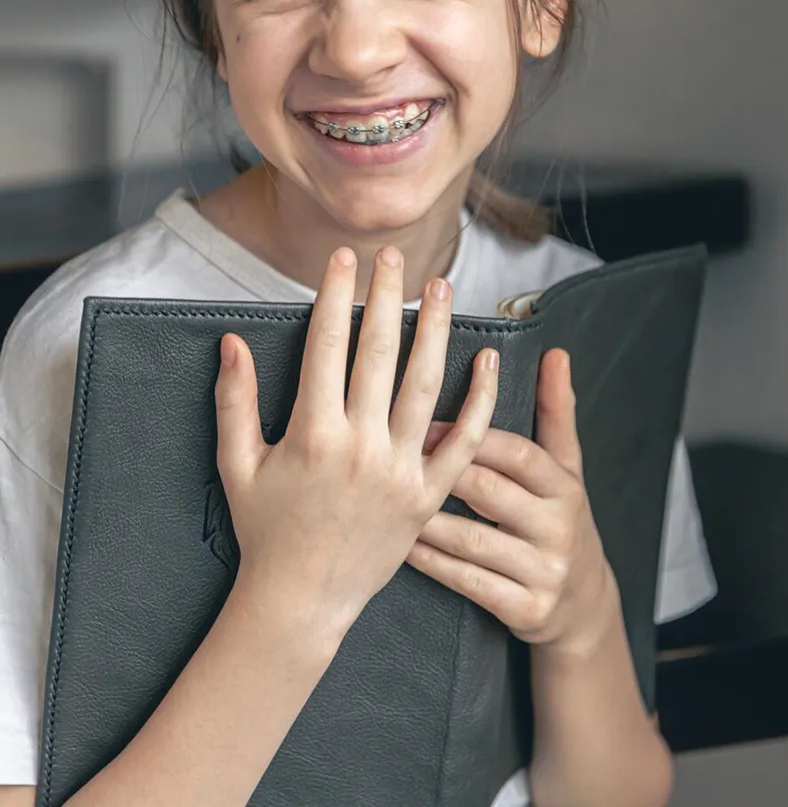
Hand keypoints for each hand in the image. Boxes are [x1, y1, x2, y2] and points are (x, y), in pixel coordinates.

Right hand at [213, 246, 498, 640]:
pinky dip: (479, 400)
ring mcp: (400, 471)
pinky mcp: (428, 496)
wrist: (301, 602)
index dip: (335, 295)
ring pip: (425, 385)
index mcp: (312, 434)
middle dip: (387, 296)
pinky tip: (487, 361)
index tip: (343, 258)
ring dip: (436, 330)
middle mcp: (360, 447)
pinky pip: (464, 442)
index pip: (327, 345)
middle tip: (395, 255)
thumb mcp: (237, 464)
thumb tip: (231, 341)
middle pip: (379, 353)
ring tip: (442, 287)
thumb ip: (234, 400)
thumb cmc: (265, 530)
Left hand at [407, 349, 611, 651]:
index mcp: (564, 486)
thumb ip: (556, 409)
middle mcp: (558, 528)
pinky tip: (401, 544)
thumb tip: (555, 354)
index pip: (517, 452)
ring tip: (382, 497)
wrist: (581, 605)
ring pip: (472, 540)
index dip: (471, 433)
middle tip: (390, 453)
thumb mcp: (567, 466)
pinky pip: (467, 582)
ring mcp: (543, 571)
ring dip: (424, 518)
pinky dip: (431, 562)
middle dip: (439, 471)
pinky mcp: (525, 609)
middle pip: (489, 492)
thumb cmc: (557, 519)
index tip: (426, 419)